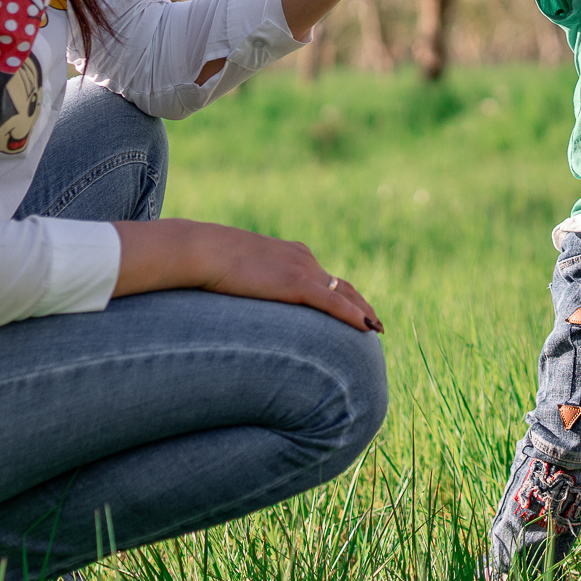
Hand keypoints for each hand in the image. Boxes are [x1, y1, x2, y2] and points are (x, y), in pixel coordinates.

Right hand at [208, 226, 384, 331]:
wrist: (204, 250)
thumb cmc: (210, 262)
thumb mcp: (239, 272)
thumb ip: (254, 282)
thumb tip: (250, 297)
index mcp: (293, 255)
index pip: (326, 278)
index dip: (344, 295)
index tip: (355, 310)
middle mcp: (304, 259)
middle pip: (342, 285)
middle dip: (360, 305)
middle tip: (375, 324)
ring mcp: (302, 269)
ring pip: (343, 294)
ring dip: (363, 313)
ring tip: (377, 330)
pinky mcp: (296, 283)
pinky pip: (333, 302)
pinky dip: (353, 315)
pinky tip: (366, 327)